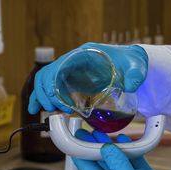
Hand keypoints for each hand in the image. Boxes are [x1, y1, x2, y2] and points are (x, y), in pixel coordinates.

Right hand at [28, 43, 147, 113]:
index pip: (58, 66)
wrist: (128, 64)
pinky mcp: (69, 81)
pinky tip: (35, 110)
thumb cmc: (129, 63)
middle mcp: (71, 62)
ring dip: (41, 97)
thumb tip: (130, 85)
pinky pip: (48, 88)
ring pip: (43, 82)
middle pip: (45, 75)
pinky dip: (40, 98)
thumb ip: (134, 75)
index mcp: (82, 55)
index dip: (54, 85)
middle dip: (46, 95)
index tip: (62, 103)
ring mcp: (68, 71)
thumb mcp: (135, 67)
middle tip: (57, 110)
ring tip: (49, 112)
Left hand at [72, 129, 170, 169]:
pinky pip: (132, 159)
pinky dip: (129, 148)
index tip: (76, 135)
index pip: (87, 169)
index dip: (80, 151)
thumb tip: (106, 148)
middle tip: (89, 127)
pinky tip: (125, 137)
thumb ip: (120, 168)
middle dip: (94, 145)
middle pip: (100, 161)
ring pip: (116, 158)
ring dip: (111, 145)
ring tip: (104, 128)